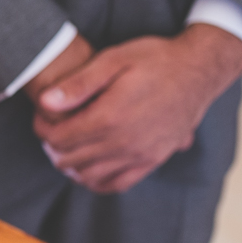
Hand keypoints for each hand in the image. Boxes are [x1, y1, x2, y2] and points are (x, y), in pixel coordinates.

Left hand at [33, 24, 241, 193]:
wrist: (199, 69)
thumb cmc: (155, 59)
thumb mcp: (114, 59)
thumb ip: (78, 83)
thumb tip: (45, 102)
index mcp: (110, 117)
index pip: (58, 137)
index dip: (42, 128)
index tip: (42, 116)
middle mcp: (124, 142)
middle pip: (69, 158)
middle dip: (52, 145)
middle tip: (51, 129)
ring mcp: (140, 155)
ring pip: (88, 175)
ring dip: (70, 164)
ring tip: (66, 145)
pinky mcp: (153, 161)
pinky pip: (115, 184)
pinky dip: (95, 180)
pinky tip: (88, 166)